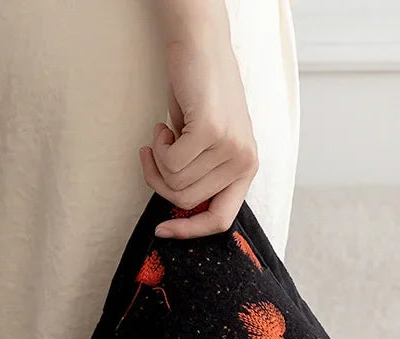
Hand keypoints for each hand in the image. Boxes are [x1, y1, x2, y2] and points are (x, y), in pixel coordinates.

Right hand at [140, 7, 258, 238]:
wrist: (200, 45)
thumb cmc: (199, 93)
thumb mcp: (206, 143)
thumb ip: (201, 175)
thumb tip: (177, 208)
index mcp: (246, 169)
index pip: (221, 221)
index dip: (189, 232)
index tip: (160, 232)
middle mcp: (244, 162)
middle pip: (187, 202)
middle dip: (160, 181)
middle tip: (154, 153)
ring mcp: (230, 147)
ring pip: (176, 182)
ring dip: (158, 160)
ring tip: (164, 133)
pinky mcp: (211, 131)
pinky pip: (170, 162)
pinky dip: (157, 146)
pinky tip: (164, 125)